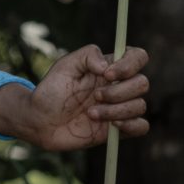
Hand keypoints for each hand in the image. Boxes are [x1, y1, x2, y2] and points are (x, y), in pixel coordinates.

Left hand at [3, 44, 150, 151]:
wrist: (41, 121)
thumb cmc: (52, 91)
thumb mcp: (65, 66)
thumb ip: (87, 55)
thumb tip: (107, 65)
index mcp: (110, 68)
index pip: (137, 57)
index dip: (129, 64)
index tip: (107, 75)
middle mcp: (119, 86)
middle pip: (142, 83)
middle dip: (118, 92)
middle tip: (95, 96)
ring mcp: (120, 107)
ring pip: (140, 105)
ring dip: (116, 110)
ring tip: (90, 113)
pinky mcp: (119, 128)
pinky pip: (142, 127)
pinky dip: (130, 125)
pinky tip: (111, 125)